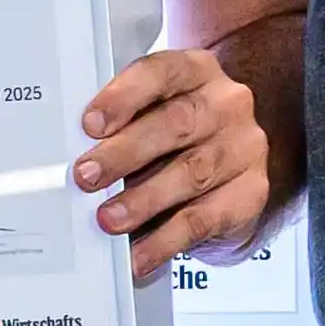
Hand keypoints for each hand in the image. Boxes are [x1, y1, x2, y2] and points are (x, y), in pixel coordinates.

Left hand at [78, 45, 271, 287]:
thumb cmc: (176, 141)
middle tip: (87, 176)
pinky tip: (138, 254)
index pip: (162, 71)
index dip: (125, 96)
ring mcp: (244, 148)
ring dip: (144, 199)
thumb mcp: (150, 118)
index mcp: (196, 72)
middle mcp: (227, 104)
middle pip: (177, 122)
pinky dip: (165, 240)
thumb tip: (72, 156)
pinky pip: (204, 219)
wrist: (228, 174)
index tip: (90, 124)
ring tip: (108, 219)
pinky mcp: (252, 193)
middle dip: (126, 152)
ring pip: (192, 172)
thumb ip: (121, 126)